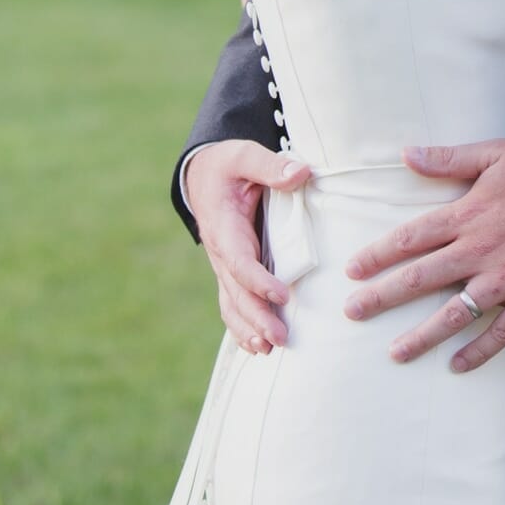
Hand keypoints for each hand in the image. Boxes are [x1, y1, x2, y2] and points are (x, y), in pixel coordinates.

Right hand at [186, 140, 312, 353]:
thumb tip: (302, 174)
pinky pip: (232, 303)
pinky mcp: (230, 271)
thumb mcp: (244, 155)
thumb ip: (271, 166)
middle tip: (280, 338)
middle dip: (257, 317)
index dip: (258, 281)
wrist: (202, 174)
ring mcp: (223, 265)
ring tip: (270, 349)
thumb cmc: (227, 165)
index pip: (239, 261)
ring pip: (232, 304)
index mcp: (224, 227)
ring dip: (248, 328)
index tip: (281, 295)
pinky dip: (241, 326)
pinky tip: (257, 346)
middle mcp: (220, 252)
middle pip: (236, 292)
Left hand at [342, 140, 504, 370]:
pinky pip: (502, 333)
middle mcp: (482, 251)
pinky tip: (456, 366)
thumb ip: (449, 158)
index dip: (378, 255)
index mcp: (469, 214)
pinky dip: (478, 351)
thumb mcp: (496, 153)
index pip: (411, 238)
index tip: (353, 270)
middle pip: (422, 279)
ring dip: (422, 336)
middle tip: (352, 313)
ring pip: (455, 315)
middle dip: (383, 297)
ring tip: (395, 353)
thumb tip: (406, 154)